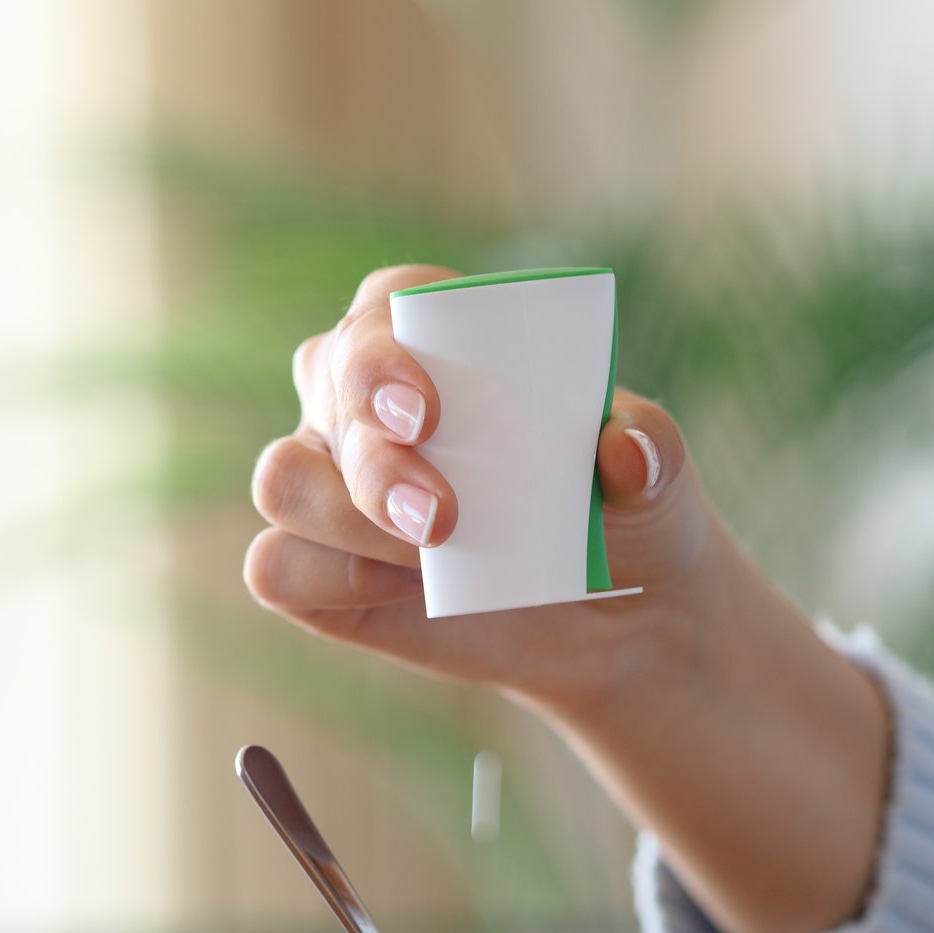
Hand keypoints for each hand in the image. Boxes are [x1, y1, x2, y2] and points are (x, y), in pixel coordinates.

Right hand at [244, 264, 893, 932]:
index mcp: (429, 338)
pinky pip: (274, 567)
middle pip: (322, 388)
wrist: (620, 618)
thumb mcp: (658, 475)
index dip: (385, 352)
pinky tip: (404, 593)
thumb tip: (620, 448)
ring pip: (284, 481)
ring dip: (350, 521)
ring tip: (438, 557)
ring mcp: (326, 484)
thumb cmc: (626, 512)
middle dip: (374, 456)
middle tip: (443, 516)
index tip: (429, 408)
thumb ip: (650, 448)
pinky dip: (330, 580)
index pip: (382, 313)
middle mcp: (357, 399)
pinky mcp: (313, 571)